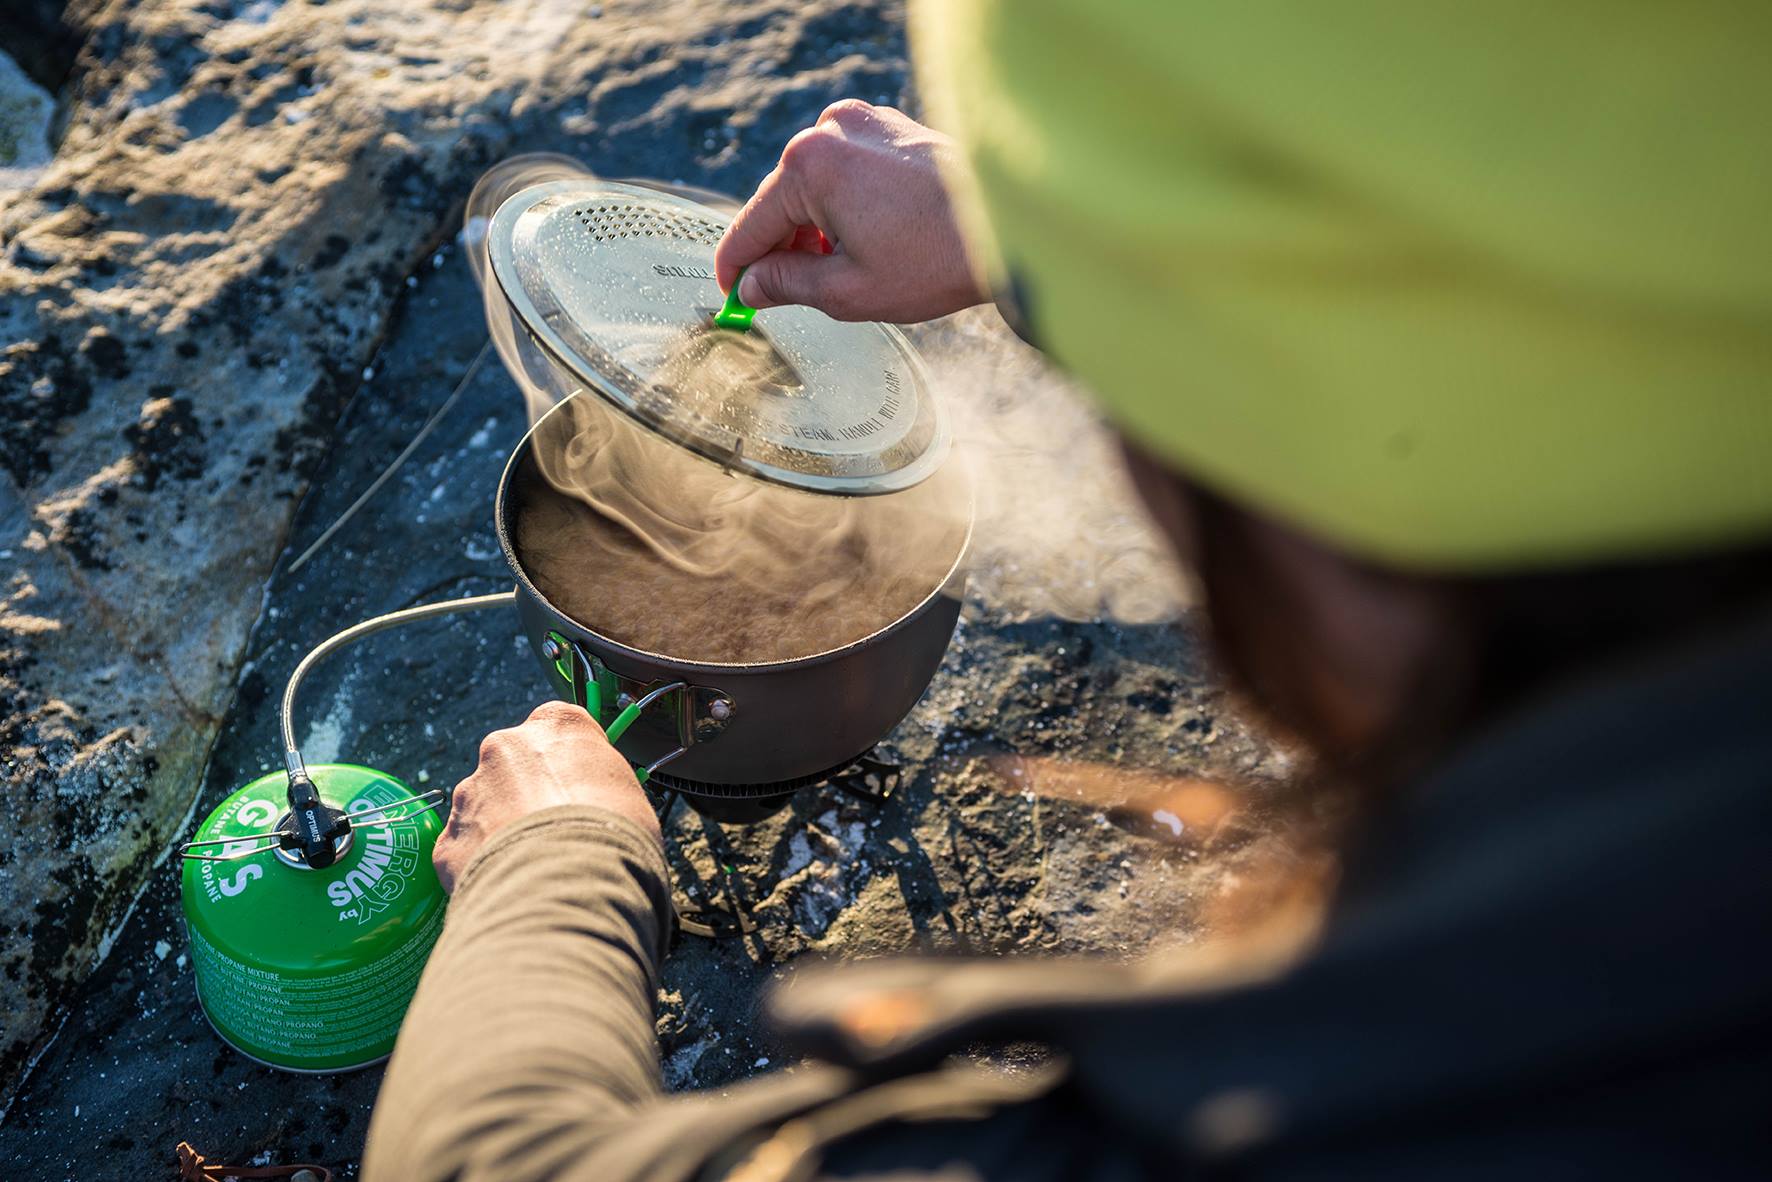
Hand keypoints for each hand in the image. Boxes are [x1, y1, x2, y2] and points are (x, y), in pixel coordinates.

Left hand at [433, 701, 659, 892]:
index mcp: (557, 725)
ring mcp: (470, 792)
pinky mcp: (448, 839)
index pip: (558, 727)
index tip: (579, 787)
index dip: (568, 762)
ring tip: (533, 868)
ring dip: (502, 833)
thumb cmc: (613, 837)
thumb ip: (603, 788)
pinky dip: (482, 867)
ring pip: (484, 809)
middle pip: (514, 766)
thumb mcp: (631, 795)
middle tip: (556, 834)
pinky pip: (465, 851)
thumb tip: (600, 812)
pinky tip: (509, 885)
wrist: (568, 887)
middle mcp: (506, 748)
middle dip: (528, 797)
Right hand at [715, 100, 987, 322]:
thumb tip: (752, 286)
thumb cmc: (936, 260)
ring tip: (841, 271)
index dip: (737, 268)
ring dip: (814, 227)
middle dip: (782, 247)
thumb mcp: (849, 290)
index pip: (751, 224)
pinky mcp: (890, 125)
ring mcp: (863, 122)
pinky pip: (845, 168)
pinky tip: (865, 240)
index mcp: (809, 167)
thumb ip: (788, 284)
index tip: (732, 296)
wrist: (1015, 227)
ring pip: (814, 185)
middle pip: (781, 200)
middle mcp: (830, 131)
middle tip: (786, 296)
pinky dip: (842, 204)